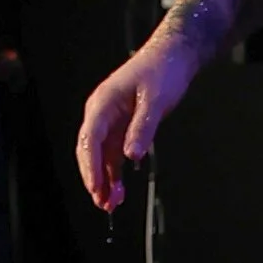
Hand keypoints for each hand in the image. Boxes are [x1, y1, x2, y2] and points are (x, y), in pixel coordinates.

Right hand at [75, 38, 192, 211]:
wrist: (173, 56)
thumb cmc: (162, 72)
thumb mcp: (155, 100)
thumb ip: (143, 128)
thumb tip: (131, 156)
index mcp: (102, 103)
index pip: (89, 138)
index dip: (90, 165)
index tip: (96, 188)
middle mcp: (101, 113)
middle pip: (89, 150)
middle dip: (94, 178)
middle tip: (102, 203)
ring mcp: (111, 121)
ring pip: (100, 155)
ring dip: (104, 179)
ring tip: (110, 205)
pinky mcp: (123, 127)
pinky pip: (113, 154)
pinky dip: (114, 173)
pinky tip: (119, 191)